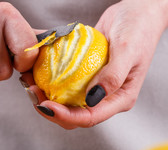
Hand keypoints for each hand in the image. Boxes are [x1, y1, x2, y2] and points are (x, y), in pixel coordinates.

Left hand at [21, 0, 167, 128]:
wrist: (138, 13)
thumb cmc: (138, 30)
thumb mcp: (128, 50)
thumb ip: (113, 76)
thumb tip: (93, 99)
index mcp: (120, 99)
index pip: (90, 117)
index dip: (66, 116)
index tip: (46, 104)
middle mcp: (106, 97)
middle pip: (75, 115)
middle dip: (51, 110)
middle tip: (32, 92)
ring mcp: (95, 87)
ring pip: (67, 102)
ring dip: (46, 96)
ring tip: (29, 82)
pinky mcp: (86, 75)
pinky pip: (66, 83)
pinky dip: (50, 80)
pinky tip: (36, 71)